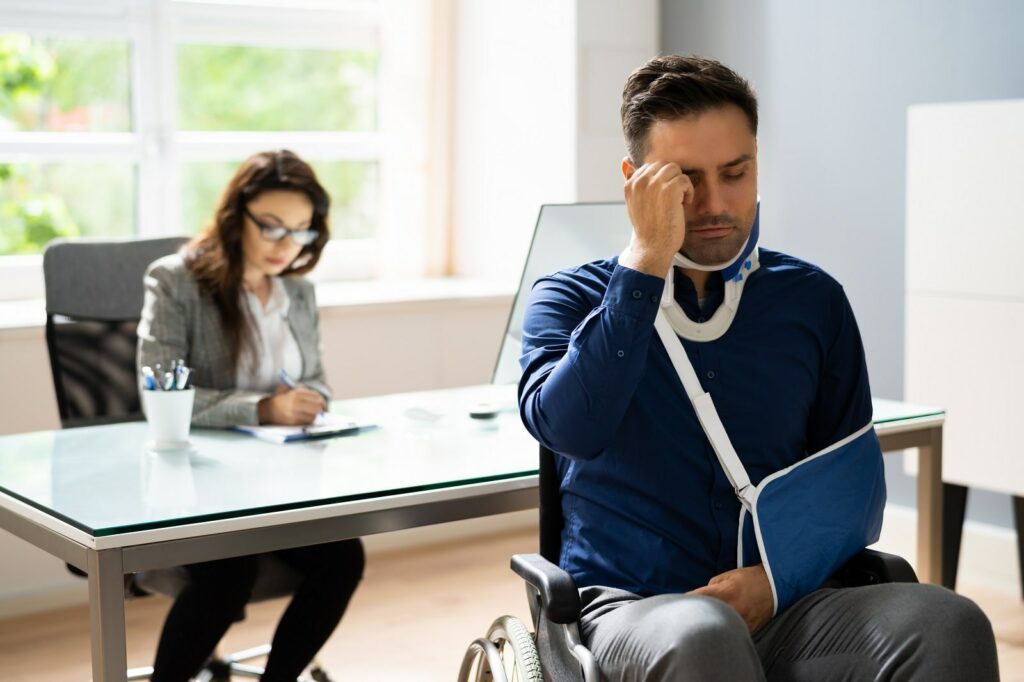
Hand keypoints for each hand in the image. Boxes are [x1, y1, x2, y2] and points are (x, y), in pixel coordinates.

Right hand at [258, 385, 325, 424]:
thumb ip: (300, 390)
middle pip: (316, 407)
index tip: (323, 405)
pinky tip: (310, 421)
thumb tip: (317, 398)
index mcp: (296, 393)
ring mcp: (293, 412)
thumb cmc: (278, 400)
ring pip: (313, 416)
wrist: (265, 410)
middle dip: (321, 411)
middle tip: (323, 413)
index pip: (316, 397)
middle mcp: (295, 402)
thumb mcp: (288, 389)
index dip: (323, 402)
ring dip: (316, 418)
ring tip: (317, 418)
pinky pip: (305, 422)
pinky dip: (310, 422)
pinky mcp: (291, 421)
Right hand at [620, 161, 693, 276]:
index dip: (662, 180)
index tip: (663, 198)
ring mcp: (654, 185)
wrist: (652, 247)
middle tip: (674, 198)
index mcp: (630, 183)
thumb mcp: (634, 202)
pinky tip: (683, 204)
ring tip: (679, 200)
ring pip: (675, 169)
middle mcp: (640, 181)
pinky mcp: (669, 190)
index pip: (651, 166)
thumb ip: (631, 180)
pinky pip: (684, 179)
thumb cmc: (647, 227)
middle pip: (664, 164)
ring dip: (681, 184)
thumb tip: (625, 161)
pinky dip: (688, 192)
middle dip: (672, 179)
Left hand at [688, 564, 773, 633]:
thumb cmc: (750, 578)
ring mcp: (743, 622)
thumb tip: (700, 598)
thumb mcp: (728, 576)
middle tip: (684, 615)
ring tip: (700, 623)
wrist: (776, 586)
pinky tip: (717, 629)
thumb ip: (711, 587)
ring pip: (718, 628)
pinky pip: (731, 633)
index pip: (698, 598)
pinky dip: (722, 631)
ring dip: (708, 625)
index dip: (685, 601)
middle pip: (706, 616)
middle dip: (694, 615)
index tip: (676, 603)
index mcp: (727, 592)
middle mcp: (735, 609)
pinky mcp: (749, 631)